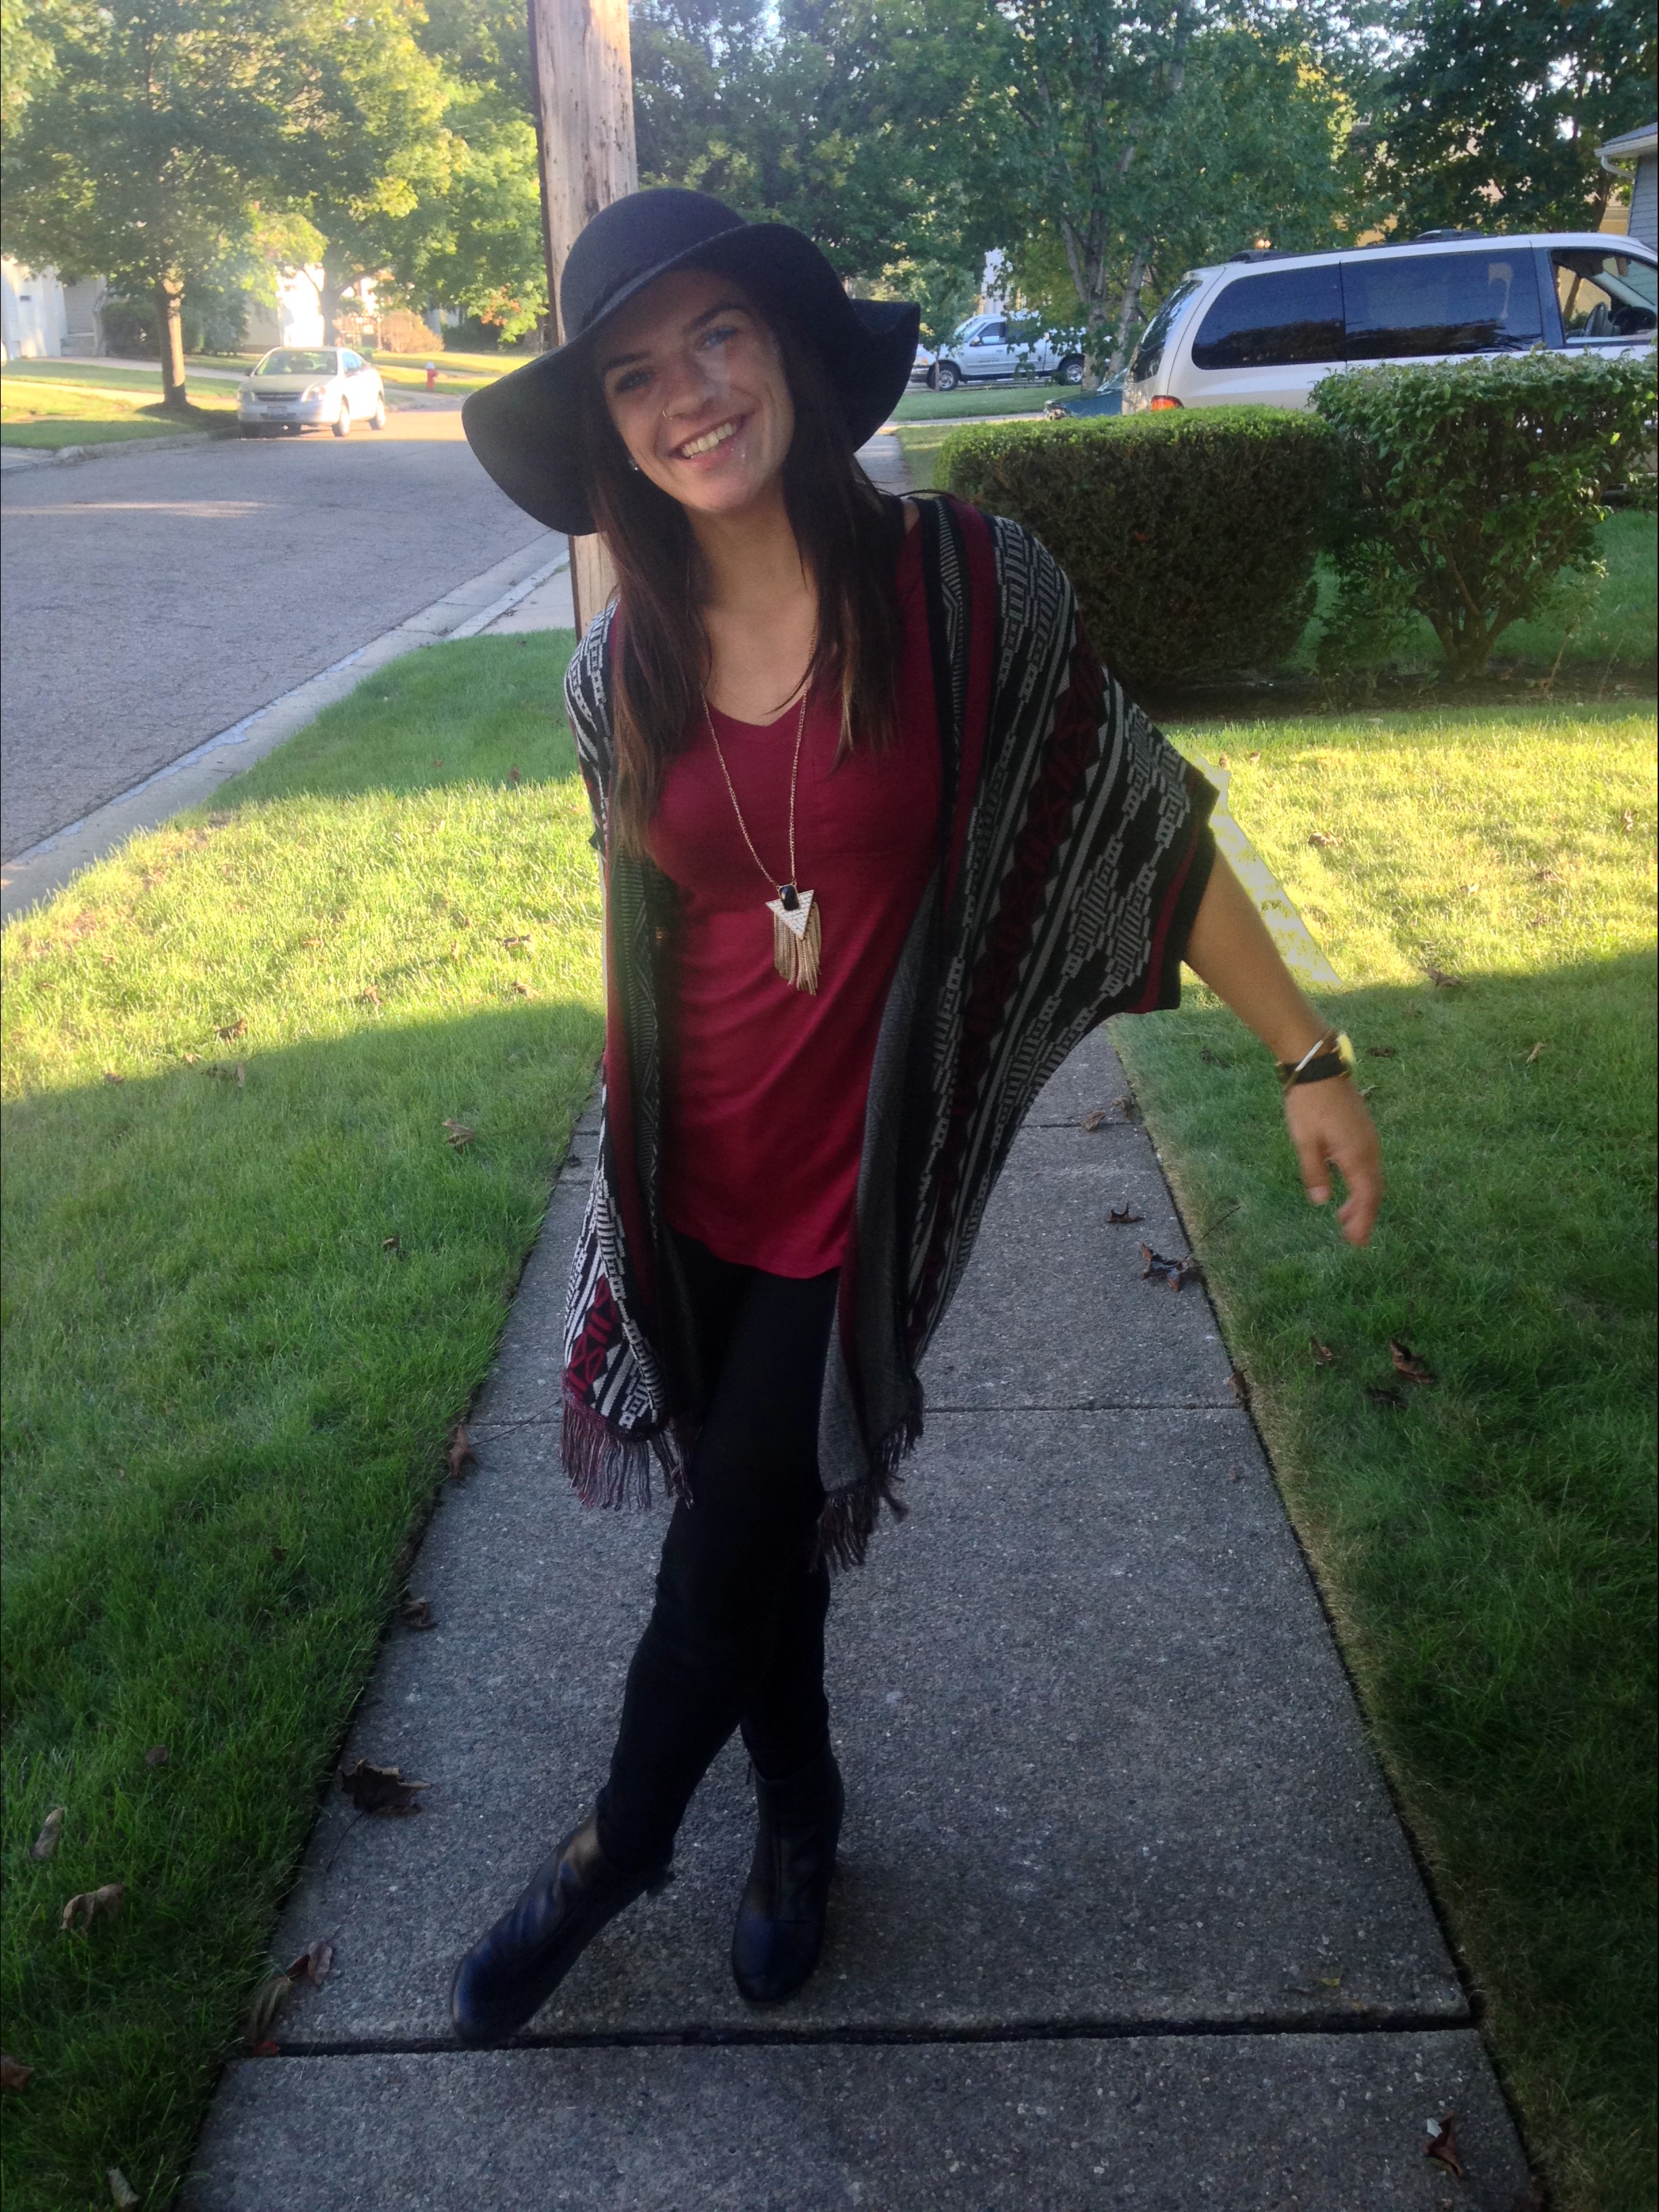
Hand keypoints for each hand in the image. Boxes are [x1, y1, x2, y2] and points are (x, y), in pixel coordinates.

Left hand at [1283, 1078, 1382, 1245]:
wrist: (1318, 1066)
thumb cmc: (1308, 1104)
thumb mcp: (1305, 1141)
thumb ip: (1314, 1172)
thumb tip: (1321, 1201)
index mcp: (1356, 1155)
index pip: (1366, 1196)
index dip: (1363, 1220)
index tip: (1357, 1241)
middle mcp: (1369, 1149)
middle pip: (1374, 1190)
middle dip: (1364, 1215)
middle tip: (1352, 1238)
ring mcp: (1369, 1139)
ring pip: (1372, 1177)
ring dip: (1362, 1199)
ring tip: (1344, 1217)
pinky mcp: (1364, 1131)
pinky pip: (1368, 1165)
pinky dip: (1361, 1182)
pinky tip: (1346, 1187)